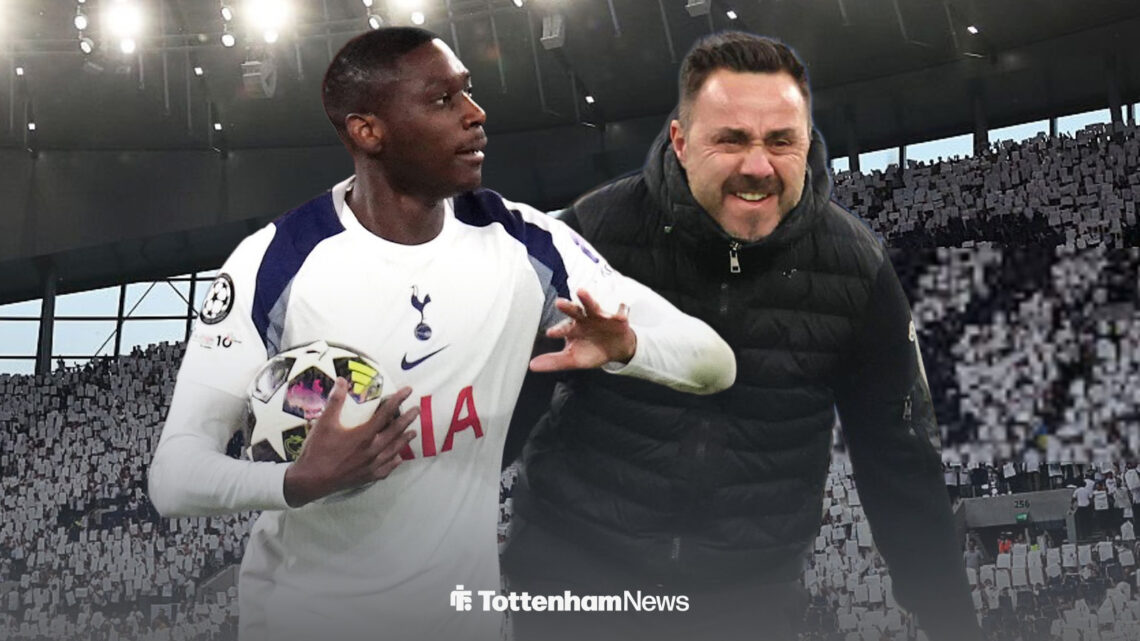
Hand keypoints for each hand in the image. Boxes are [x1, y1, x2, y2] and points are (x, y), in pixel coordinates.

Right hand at [283, 378, 417, 506]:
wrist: (310, 481)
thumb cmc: (317, 451)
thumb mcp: (325, 423)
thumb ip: (335, 401)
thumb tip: (342, 381)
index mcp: (364, 435)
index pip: (386, 413)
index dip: (398, 400)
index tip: (408, 391)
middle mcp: (372, 450)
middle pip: (396, 431)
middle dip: (408, 419)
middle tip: (416, 410)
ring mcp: (372, 465)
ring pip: (394, 450)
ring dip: (404, 440)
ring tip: (413, 432)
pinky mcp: (368, 477)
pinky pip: (387, 468)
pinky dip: (394, 461)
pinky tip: (398, 458)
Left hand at [529, 288, 636, 371]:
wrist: (617, 348)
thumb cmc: (592, 350)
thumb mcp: (573, 359)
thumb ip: (554, 361)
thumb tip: (531, 366)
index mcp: (572, 328)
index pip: (562, 328)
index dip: (557, 330)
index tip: (550, 333)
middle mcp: (584, 319)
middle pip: (574, 311)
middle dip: (567, 307)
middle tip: (559, 303)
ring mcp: (600, 316)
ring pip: (592, 306)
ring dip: (587, 299)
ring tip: (582, 292)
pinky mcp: (617, 318)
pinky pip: (620, 313)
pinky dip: (621, 312)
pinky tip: (621, 312)